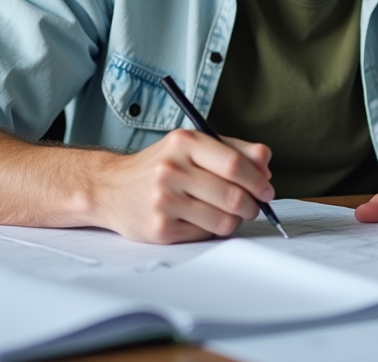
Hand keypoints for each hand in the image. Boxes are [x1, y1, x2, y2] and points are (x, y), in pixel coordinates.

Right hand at [95, 129, 274, 243]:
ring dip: (235, 220)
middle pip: (233, 195)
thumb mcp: (192, 145)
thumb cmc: (160, 165)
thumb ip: (232, 149)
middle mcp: (171, 170)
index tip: (266, 188)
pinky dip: (213, 230)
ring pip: (224, 220)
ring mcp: (164, 202)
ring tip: (228, 213)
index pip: (234, 164)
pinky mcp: (160, 230)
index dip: (258, 180)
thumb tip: (265, 160)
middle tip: (254, 206)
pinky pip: (206, 235)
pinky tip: (203, 219)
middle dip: (253, 205)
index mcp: (183, 142)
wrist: (111, 188)